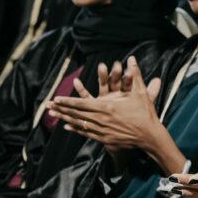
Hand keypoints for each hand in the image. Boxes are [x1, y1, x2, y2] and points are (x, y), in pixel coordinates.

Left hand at [48, 57, 163, 150]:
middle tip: (47, 106)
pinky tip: (67, 126)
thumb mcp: (140, 92)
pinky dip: (76, 129)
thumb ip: (135, 75)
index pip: (82, 104)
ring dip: (65, 118)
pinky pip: (86, 133)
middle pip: (77, 114)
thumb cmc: (145, 113)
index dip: (68, 101)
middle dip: (61, 109)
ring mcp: (102, 131)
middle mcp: (102, 120)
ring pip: (79, 124)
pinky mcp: (105, 139)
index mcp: (107, 107)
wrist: (150, 136)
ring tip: (53, 115)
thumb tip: (132, 59)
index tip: (56, 98)